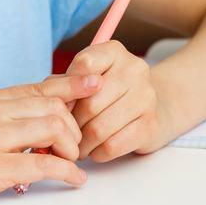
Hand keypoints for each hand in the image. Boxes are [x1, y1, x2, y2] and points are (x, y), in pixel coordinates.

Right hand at [0, 74, 98, 204]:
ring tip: (70, 161)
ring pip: (52, 126)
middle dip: (73, 126)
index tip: (96, 85)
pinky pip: (43, 163)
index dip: (73, 86)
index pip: (40, 86)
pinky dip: (66, 171)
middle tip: (74, 147)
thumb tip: (38, 114)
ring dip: (70, 146)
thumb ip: (1, 115)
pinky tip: (73, 179)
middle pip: (53, 104)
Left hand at [66, 40, 172, 161]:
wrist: (150, 108)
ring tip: (78, 145)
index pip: (84, 64)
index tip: (65, 103)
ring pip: (99, 129)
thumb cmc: (107, 93)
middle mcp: (134, 69)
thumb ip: (65, 84)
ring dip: (83, 143)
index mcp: (114, 51)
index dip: (68, 89)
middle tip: (67, 134)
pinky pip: (112, 146)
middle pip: (89, 103)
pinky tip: (96, 149)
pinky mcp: (150, 125)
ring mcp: (146, 97)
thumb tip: (55, 105)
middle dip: (72, 124)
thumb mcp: (86, 79)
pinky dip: (98, 153)